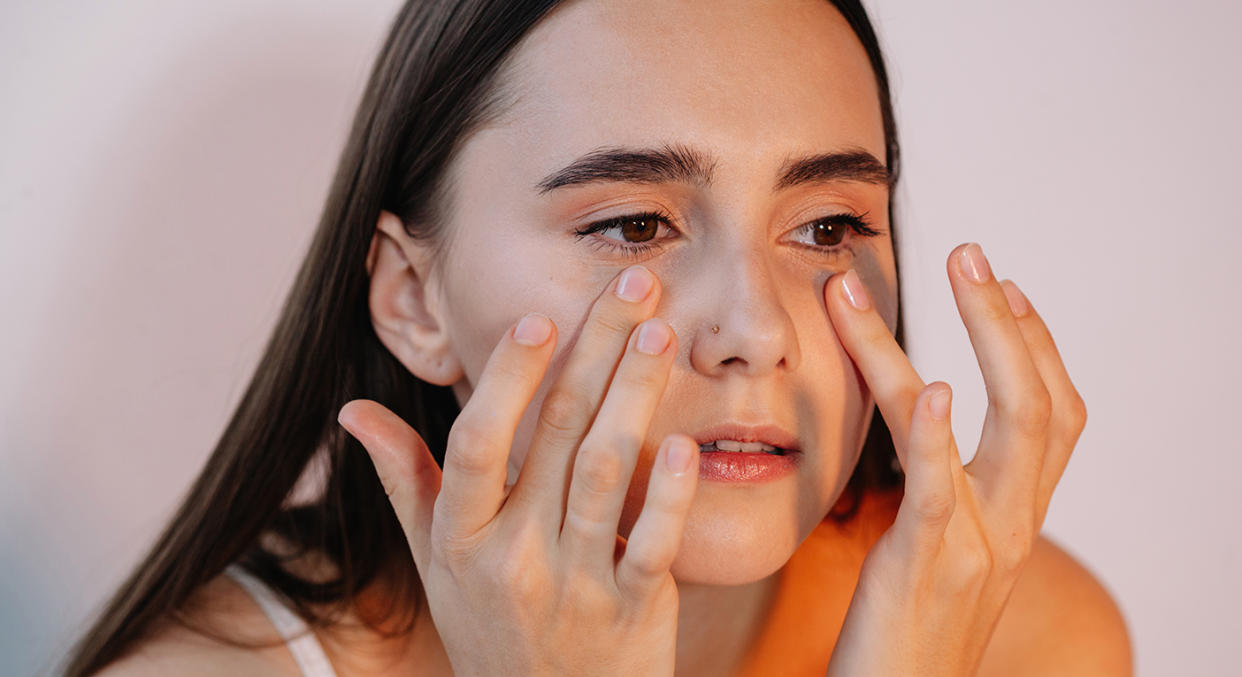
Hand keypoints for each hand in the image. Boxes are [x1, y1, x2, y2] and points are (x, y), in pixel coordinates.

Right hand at [337, 265, 699, 676]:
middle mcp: (511, 558)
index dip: (504, 378)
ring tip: (659, 333)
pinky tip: (684, 444)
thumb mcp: (436, 563)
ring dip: (632, 397)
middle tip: (634, 285)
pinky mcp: (630, 613)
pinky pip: (649, 547)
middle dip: (594, 350)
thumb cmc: (490, 628)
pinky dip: (666, 497)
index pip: (475, 444)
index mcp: (460, 538)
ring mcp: (572, 587)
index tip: (537, 315)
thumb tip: (351, 413)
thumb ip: (405, 482)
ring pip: (602, 474)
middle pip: (552, 434)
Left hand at [823, 243, 1086, 675]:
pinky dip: (939, 436)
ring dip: (952, 348)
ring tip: (881, 288)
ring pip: (994, 423)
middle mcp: (1012, 525)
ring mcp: (979, 544)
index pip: (1053, 416)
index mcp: (1015, 519)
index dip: (1035, 346)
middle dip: (1007, 323)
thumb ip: (949, 497)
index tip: (1005, 288)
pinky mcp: (928, 564)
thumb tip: (931, 426)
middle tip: (970, 255)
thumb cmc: (902, 636)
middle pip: (1042, 404)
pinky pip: (943, 491)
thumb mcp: (942, 556)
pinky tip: (937, 388)